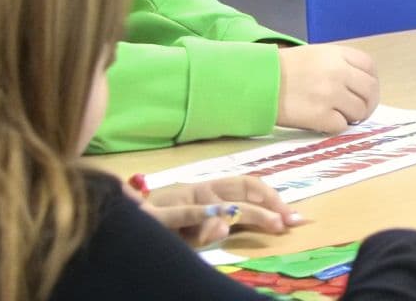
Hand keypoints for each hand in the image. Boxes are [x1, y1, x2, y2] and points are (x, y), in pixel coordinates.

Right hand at [137, 176, 304, 246]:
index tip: (294, 218)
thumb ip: (219, 228)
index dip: (273, 199)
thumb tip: (238, 228)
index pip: (249, 186)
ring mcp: (182, 198)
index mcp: (212, 190)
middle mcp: (201, 188)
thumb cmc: (164, 226)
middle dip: (270, 204)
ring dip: (247, 213)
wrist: (120, 221)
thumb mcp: (199, 229)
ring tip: (272, 224)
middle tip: (290, 223)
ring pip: (219, 201)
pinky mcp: (161, 212)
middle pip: (243, 188)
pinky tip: (218, 223)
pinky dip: (201, 217)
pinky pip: (184, 213)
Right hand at [277, 44, 378, 132]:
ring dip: (352, 116)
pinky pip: (341, 126)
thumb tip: (360, 85)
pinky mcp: (321, 116)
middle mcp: (339, 72)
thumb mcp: (315, 54)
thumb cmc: (283, 69)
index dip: (371, 82)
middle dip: (368, 103)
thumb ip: (339, 64)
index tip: (365, 92)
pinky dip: (335, 126)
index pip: (370, 68)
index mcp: (338, 54)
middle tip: (359, 111)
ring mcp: (331, 94)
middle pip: (370, 91)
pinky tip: (322, 121)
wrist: (257, 82)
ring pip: (359, 111)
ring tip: (337, 115)